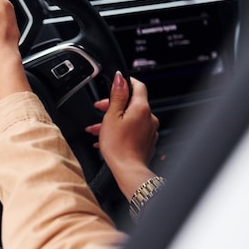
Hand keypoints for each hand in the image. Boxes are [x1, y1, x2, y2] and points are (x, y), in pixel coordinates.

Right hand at [85, 73, 159, 199]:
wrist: (128, 170)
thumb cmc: (119, 146)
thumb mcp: (112, 116)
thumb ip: (117, 95)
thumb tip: (120, 78)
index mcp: (141, 108)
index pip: (138, 85)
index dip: (126, 82)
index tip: (115, 84)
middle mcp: (149, 117)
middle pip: (132, 103)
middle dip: (114, 105)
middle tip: (100, 109)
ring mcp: (150, 130)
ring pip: (131, 118)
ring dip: (114, 120)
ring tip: (98, 128)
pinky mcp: (147, 141)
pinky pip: (133, 130)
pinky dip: (121, 130)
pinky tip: (108, 138)